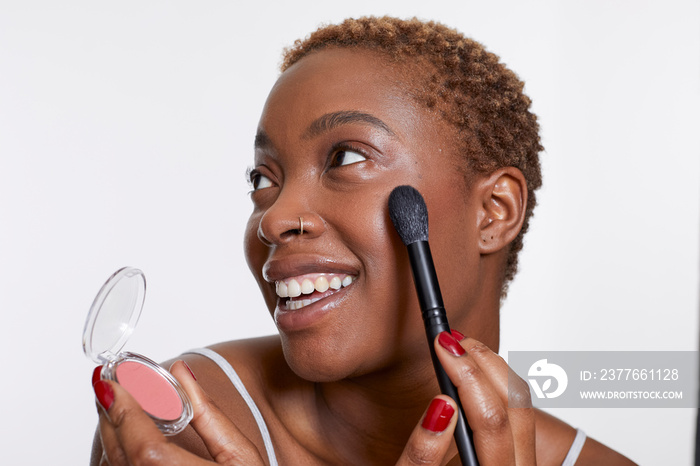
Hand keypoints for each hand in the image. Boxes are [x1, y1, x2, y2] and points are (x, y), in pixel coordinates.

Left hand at [93, 361, 265, 464]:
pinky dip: (118, 453)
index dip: (125, 413)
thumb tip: (181, 372)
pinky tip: (125, 435)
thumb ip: (208, 412)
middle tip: (108, 382)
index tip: (114, 381)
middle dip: (111, 415)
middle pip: (122, 457)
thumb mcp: (239, 454)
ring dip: (111, 434)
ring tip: (116, 403)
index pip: (146, 450)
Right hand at [396, 331, 535, 465]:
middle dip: (482, 362)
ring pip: (522, 403)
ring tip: (460, 345)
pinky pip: (519, 408)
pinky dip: (496, 380)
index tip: (441, 345)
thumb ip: (422, 456)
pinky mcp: (518, 453)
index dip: (466, 376)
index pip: (492, 420)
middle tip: (449, 338)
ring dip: (492, 367)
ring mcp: (523, 461)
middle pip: (515, 404)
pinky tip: (474, 369)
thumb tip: (441, 404)